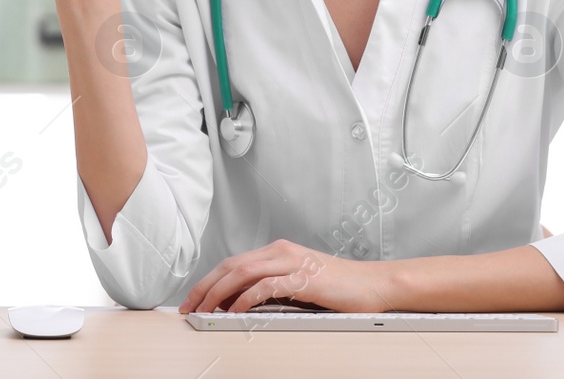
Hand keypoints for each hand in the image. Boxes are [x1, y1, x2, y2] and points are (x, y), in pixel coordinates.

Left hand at [178, 240, 394, 313]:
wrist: (373, 284)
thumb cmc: (339, 288)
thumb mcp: (299, 285)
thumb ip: (272, 288)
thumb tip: (239, 304)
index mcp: (279, 251)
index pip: (233, 263)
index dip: (209, 281)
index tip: (194, 300)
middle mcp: (282, 251)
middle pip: (231, 265)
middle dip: (205, 287)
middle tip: (189, 307)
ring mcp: (292, 263)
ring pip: (243, 273)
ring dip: (218, 293)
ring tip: (204, 311)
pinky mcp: (303, 278)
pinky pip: (265, 286)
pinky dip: (245, 298)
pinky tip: (234, 311)